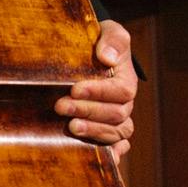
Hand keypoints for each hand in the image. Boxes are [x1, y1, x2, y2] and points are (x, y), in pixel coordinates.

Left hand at [60, 19, 137, 160]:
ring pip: (116, 132)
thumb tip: (106, 58)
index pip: (120, 91)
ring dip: (94, 132)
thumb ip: (113, 40)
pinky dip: (111, 153)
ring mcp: (114, 119)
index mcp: (125, 80)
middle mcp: (123, 103)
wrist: (85, 53)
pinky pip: (116, 146)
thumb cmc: (97, 42)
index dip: (99, 92)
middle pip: (116, 114)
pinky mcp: (103, 130)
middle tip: (61, 106)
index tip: (74, 89)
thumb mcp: (108, 31)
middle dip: (88, 111)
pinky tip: (97, 155)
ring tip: (71, 127)